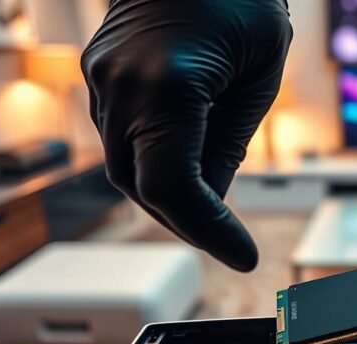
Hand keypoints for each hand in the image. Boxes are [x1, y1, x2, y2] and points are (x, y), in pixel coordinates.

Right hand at [82, 0, 291, 270]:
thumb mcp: (258, 77)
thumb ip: (229, 145)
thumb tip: (212, 205)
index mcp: (167, 85)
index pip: (173, 188)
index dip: (208, 231)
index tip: (243, 254)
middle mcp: (121, 86)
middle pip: (142, 186)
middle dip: (188, 222)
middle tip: (230, 241)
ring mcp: (101, 79)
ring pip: (124, 167)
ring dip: (168, 197)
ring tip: (212, 212)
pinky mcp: (98, 75)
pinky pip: (120, 139)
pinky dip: (152, 164)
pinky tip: (187, 169)